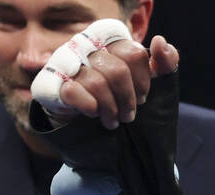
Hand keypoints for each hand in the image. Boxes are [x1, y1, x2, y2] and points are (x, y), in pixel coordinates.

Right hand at [32, 20, 178, 129]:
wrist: (94, 133)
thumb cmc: (122, 103)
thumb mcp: (149, 85)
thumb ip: (163, 64)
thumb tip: (161, 42)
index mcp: (109, 42)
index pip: (133, 53)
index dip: (143, 81)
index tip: (143, 97)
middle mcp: (86, 46)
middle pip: (117, 69)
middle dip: (128, 99)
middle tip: (130, 116)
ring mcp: (66, 63)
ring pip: (96, 82)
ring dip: (111, 109)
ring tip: (114, 121)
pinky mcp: (51, 84)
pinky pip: (73, 91)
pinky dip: (89, 107)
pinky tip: (93, 114)